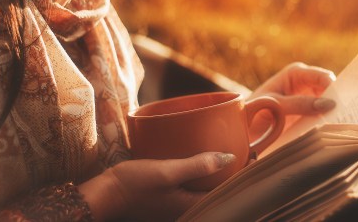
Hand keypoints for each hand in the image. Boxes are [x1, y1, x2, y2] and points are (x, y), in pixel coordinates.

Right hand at [79, 152, 235, 220]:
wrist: (103, 195)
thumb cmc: (133, 185)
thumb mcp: (168, 171)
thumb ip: (198, 165)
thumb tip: (231, 157)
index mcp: (193, 206)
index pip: (228, 191)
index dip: (243, 173)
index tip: (254, 154)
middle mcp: (189, 207)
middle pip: (219, 189)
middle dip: (234, 171)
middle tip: (245, 148)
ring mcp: (178, 203)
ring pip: (207, 186)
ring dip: (218, 170)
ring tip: (229, 149)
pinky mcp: (169, 196)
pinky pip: (193, 184)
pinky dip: (201, 171)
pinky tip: (200, 156)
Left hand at [248, 62, 335, 136]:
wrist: (242, 127)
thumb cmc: (255, 110)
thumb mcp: (276, 106)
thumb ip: (300, 104)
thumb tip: (328, 104)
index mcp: (296, 73)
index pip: (322, 76)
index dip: (335, 88)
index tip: (342, 104)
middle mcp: (304, 82)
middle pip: (329, 89)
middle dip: (337, 101)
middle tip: (348, 116)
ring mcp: (307, 97)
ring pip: (328, 102)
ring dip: (334, 112)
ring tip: (343, 125)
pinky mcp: (307, 112)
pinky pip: (322, 115)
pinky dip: (328, 121)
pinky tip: (333, 130)